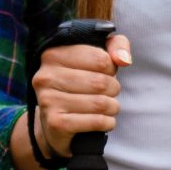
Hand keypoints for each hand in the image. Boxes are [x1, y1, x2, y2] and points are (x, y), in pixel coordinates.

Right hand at [32, 31, 132, 159]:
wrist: (54, 122)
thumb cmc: (79, 83)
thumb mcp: (96, 56)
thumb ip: (115, 46)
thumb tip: (123, 59)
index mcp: (53, 54)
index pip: (100, 58)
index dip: (111, 67)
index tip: (105, 73)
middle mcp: (46, 76)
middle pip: (100, 82)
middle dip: (113, 89)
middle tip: (109, 92)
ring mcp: (48, 100)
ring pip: (100, 103)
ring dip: (112, 107)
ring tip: (108, 106)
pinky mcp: (56, 123)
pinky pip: (96, 122)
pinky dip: (108, 122)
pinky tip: (104, 121)